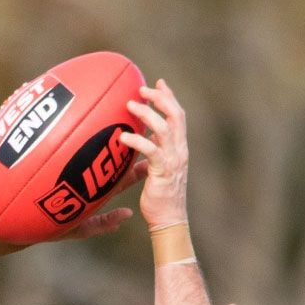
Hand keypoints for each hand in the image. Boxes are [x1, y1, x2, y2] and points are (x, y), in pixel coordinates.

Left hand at [117, 79, 189, 229]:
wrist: (168, 220)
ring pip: (164, 128)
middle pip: (175, 115)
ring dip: (147, 113)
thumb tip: (140, 142)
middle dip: (159, 98)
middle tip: (142, 89)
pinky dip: (138, 140)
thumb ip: (151, 155)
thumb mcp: (156, 171)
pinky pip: (151, 150)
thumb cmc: (160, 198)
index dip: (169, 97)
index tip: (158, 83)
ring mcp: (173, 160)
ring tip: (130, 105)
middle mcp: (179, 150)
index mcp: (179, 148)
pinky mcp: (162, 171)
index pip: (178, 116)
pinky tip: (124, 136)